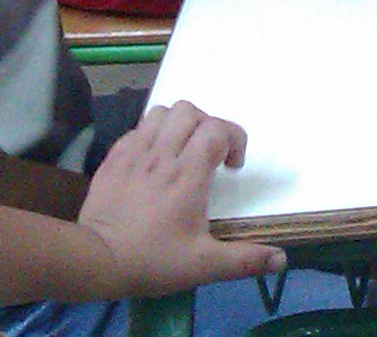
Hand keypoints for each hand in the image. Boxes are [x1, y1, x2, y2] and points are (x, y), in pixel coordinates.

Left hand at [77, 102, 284, 297]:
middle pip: (190, 111)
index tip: (232, 166)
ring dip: (178, 125)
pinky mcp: (113, 158)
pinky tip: (153, 161)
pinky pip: (137, 129)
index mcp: (188, 174)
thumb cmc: (153, 259)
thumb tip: (281, 259)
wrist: (95, 260)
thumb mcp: (203, 265)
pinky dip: (151, 136)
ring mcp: (134, 153)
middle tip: (208, 155)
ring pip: (161, 113)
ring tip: (181, 150)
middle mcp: (162, 154)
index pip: (217, 129)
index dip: (234, 139)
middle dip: (207, 126)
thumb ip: (244, 259)